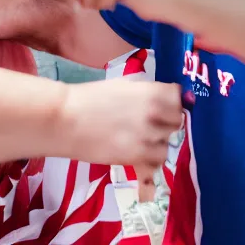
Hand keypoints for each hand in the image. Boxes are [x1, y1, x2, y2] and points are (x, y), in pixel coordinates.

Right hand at [61, 78, 181, 199]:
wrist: (65, 119)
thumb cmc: (89, 97)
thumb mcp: (121, 84)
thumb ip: (144, 88)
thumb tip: (162, 94)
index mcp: (151, 92)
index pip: (178, 98)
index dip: (171, 101)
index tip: (162, 104)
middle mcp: (155, 113)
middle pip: (176, 121)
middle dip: (165, 121)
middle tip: (148, 122)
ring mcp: (148, 137)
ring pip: (167, 142)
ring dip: (156, 141)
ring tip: (138, 138)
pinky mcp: (138, 157)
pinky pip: (156, 160)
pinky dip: (149, 157)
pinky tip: (135, 151)